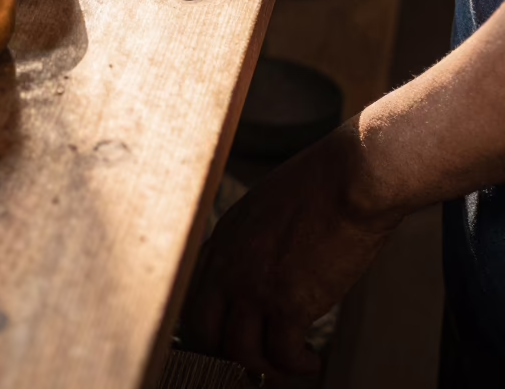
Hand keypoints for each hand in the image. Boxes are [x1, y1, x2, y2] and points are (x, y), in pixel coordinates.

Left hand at [181, 125, 400, 378]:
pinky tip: (311, 360)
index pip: (192, 293)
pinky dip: (297, 366)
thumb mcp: (266, 205)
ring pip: (238, 351)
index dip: (208, 323)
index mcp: (224, 236)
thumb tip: (261, 269)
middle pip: (202, 329)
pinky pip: (282, 355)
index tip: (225, 338)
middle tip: (249, 362)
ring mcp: (255, 284)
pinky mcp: (289, 302)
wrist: (351, 177)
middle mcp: (230, 262)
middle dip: (223, 353)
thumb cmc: (321, 183)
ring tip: (288, 364)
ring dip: (264, 366)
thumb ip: (252, 238)